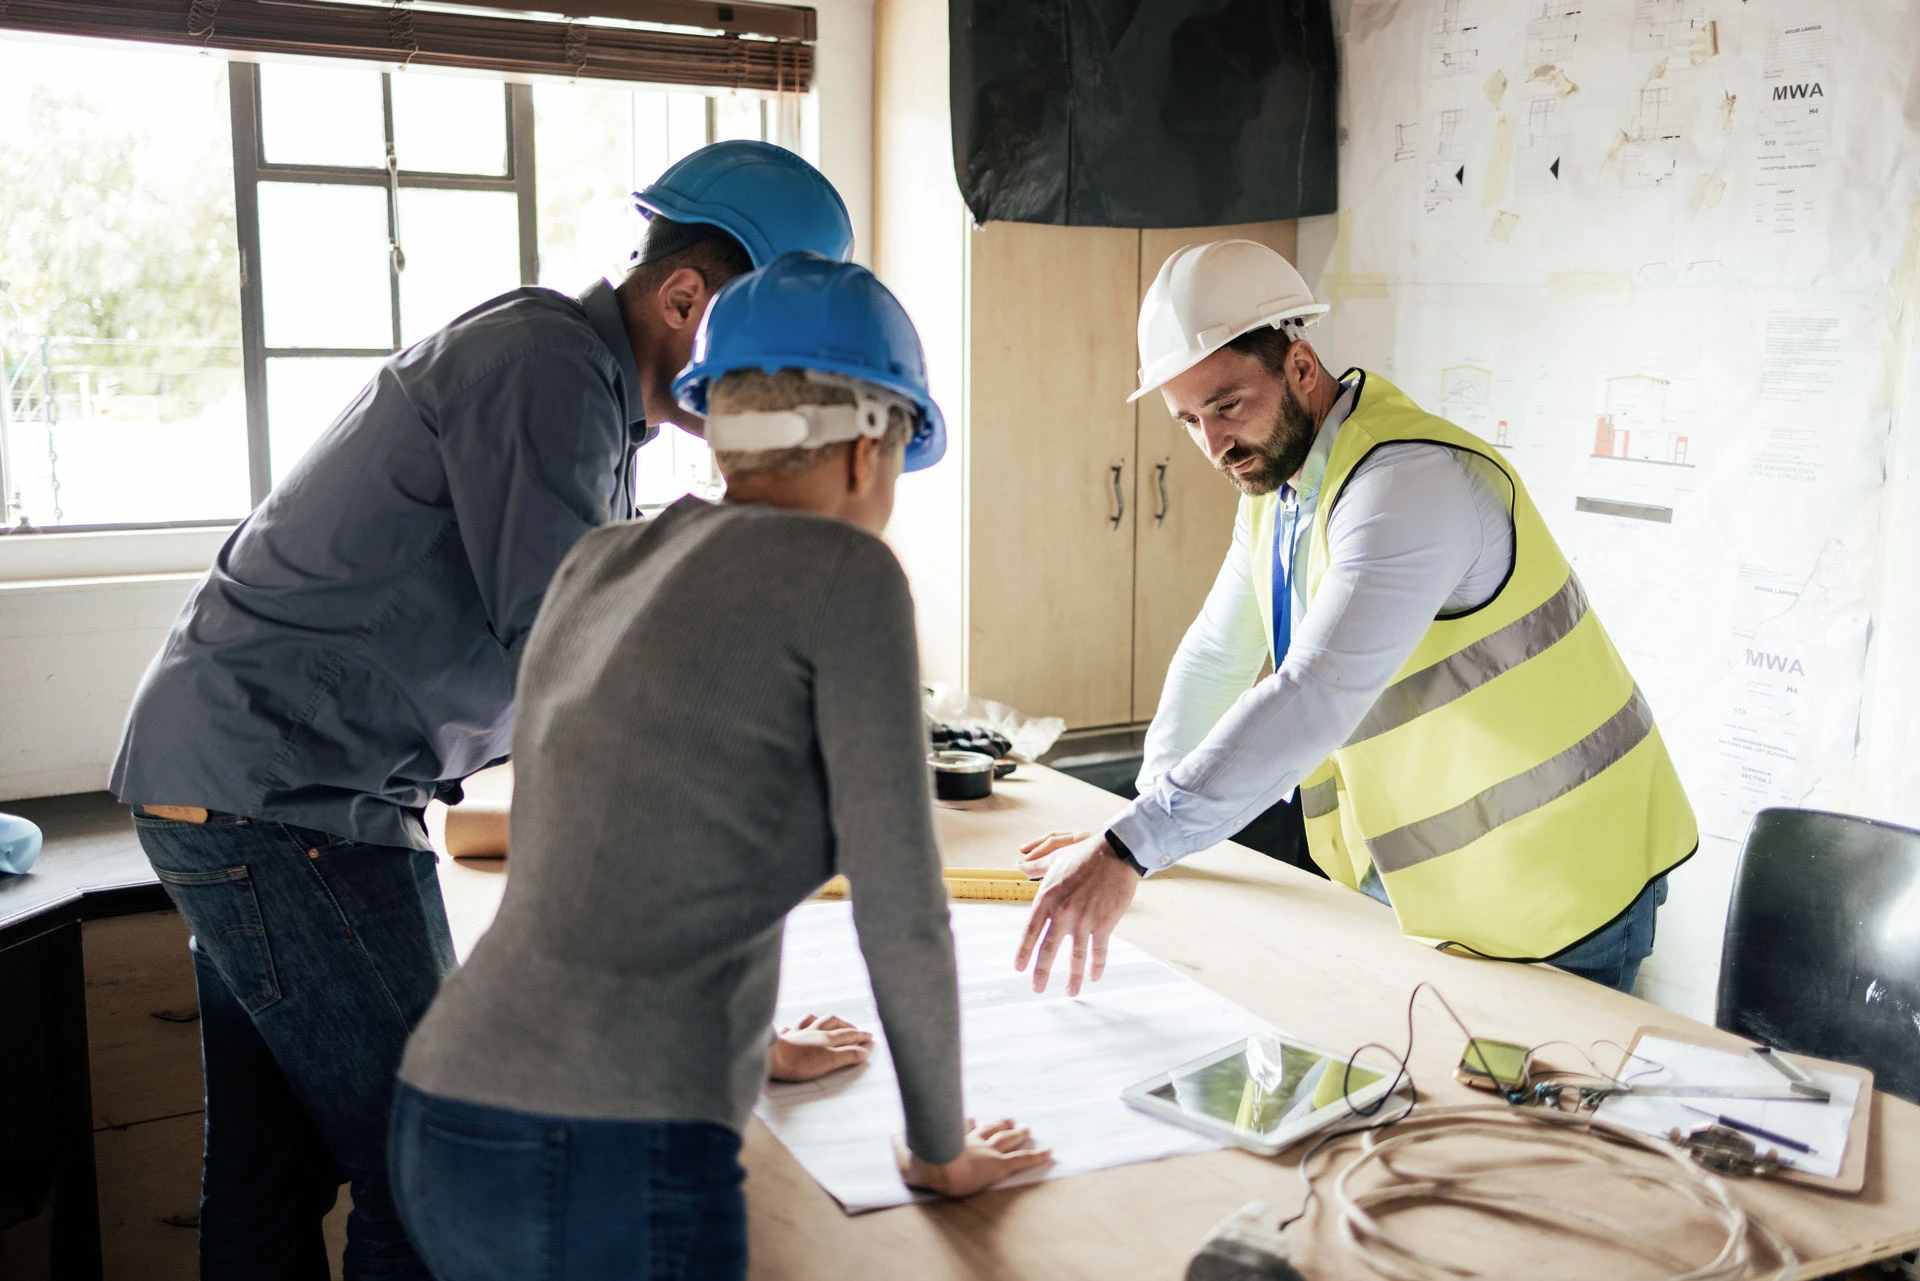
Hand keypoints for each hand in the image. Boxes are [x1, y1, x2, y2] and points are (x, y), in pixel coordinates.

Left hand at [768, 1014, 873, 1081]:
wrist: (773, 1057)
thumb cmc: (799, 1061)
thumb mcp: (830, 1061)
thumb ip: (847, 1056)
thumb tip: (863, 1052)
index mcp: (827, 1038)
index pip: (848, 1035)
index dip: (860, 1036)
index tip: (869, 1036)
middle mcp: (814, 1032)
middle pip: (834, 1023)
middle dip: (846, 1025)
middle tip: (855, 1029)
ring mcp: (798, 1033)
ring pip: (814, 1020)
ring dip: (825, 1020)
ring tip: (830, 1021)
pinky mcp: (784, 1038)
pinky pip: (793, 1026)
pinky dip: (799, 1025)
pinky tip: (798, 1025)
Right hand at [896, 1118, 1052, 1196]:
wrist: (938, 1169)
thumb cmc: (922, 1164)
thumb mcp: (904, 1155)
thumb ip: (899, 1142)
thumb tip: (892, 1130)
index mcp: (953, 1137)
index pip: (965, 1126)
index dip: (970, 1123)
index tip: (974, 1118)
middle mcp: (973, 1141)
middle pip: (991, 1129)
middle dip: (1001, 1124)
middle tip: (1012, 1120)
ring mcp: (988, 1151)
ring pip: (1007, 1140)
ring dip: (1018, 1134)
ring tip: (1027, 1129)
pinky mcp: (999, 1164)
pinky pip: (1022, 1160)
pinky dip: (1038, 1156)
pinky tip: (1051, 1153)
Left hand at [1015, 835, 1139, 995]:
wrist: (1116, 852)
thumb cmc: (1085, 854)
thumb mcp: (1056, 858)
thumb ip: (1035, 866)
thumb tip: (1018, 865)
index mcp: (1047, 897)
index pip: (1030, 931)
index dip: (1024, 952)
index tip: (1019, 968)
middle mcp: (1063, 912)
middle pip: (1049, 949)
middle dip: (1041, 972)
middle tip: (1037, 988)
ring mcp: (1085, 919)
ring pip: (1075, 956)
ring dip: (1072, 977)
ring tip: (1070, 992)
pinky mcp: (1105, 923)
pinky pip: (1099, 950)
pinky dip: (1097, 966)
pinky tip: (1094, 977)